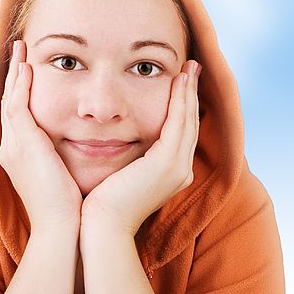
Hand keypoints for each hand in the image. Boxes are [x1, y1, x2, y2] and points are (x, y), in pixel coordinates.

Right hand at [0, 39, 82, 233]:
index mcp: (22, 156)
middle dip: (14, 76)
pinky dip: (21, 85)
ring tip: (20, 48)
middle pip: (9, 102)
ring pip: (10, 98)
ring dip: (15, 72)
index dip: (22, 91)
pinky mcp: (23, 145)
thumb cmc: (72, 210)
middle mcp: (12, 148)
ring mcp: (14, 146)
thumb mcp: (68, 177)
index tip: (29, 70)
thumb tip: (91, 147)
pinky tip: (27, 66)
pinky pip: (17, 106)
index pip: (20, 115)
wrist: (63, 230)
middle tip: (18, 50)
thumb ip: (70, 159)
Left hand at [81, 59, 201, 234]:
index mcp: (172, 173)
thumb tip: (121, 139)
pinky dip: (180, 99)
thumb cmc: (101, 203)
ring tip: (189, 68)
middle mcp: (182, 170)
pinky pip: (178, 122)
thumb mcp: (122, 174)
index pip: (181, 133)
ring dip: (189, 91)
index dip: (184, 106)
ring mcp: (178, 168)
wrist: (101, 227)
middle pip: (191, 123)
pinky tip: (178, 81)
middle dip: (191, 93)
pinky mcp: (168, 163)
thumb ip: (130, 158)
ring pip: (188, 119)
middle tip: (192, 67)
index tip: (182, 81)